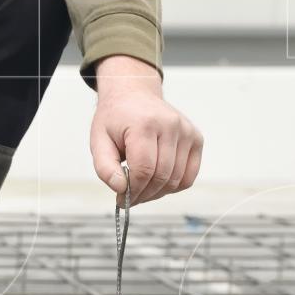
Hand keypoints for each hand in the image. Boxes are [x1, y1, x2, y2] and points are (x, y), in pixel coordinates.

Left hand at [90, 55, 203, 205]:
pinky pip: (189, 176)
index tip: (121, 199)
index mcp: (145, 124)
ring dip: (157, 193)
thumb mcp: (98, 140)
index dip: (133, 191)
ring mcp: (186, 132)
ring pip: (176, 180)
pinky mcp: (196, 139)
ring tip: (141, 190)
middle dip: (143, 194)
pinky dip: (173, 187)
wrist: (134, 95)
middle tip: (129, 198)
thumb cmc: (116, 118)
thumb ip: (105, 167)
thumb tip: (120, 189)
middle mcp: (170, 125)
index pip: (144, 170)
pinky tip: (157, 183)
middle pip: (161, 177)